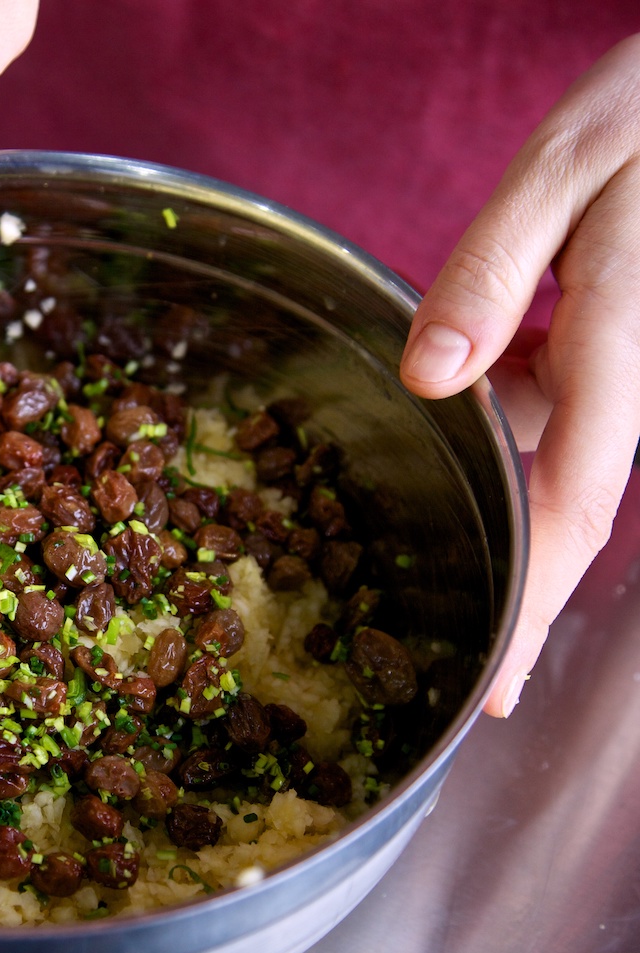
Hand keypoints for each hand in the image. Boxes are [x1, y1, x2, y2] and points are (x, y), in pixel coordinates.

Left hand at [399, 34, 639, 716]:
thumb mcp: (563, 171)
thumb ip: (491, 274)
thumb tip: (429, 377)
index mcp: (621, 350)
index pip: (574, 507)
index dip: (532, 602)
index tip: (497, 684)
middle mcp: (630, 376)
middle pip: (568, 510)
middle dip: (518, 591)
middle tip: (468, 672)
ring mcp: (624, 364)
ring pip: (553, 457)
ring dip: (497, 498)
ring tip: (430, 553)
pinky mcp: (612, 342)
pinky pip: (554, 402)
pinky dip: (505, 419)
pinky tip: (462, 396)